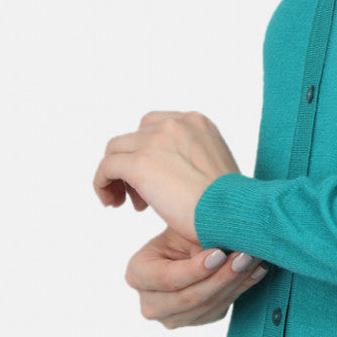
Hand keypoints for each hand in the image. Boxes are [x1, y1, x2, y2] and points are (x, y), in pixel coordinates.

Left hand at [93, 110, 239, 241]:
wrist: (234, 214)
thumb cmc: (229, 204)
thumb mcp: (214, 169)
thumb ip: (190, 159)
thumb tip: (167, 174)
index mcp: (197, 122)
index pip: (156, 126)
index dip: (150, 153)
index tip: (158, 183)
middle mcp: (175, 124)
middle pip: (135, 136)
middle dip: (134, 165)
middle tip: (141, 199)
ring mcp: (155, 140)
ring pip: (116, 150)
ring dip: (117, 176)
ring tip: (124, 203)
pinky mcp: (140, 163)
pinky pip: (106, 167)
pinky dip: (102, 184)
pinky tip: (111, 203)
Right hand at [126, 224, 268, 328]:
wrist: (191, 244)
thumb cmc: (184, 231)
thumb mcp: (183, 229)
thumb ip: (195, 239)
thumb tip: (223, 247)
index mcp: (137, 273)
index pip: (167, 278)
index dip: (195, 269)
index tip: (219, 254)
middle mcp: (150, 302)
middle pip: (189, 298)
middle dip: (221, 277)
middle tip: (245, 256)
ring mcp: (171, 317)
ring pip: (208, 306)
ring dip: (235, 283)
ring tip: (254, 260)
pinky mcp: (195, 320)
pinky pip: (219, 309)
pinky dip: (240, 289)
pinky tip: (256, 271)